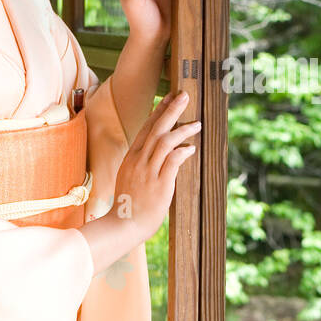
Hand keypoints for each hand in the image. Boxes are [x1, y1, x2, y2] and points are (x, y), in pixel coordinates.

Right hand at [109, 87, 198, 242]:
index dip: (158, 111)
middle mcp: (138, 160)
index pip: (146, 128)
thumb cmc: (129, 206)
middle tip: (184, 96)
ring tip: (196, 123)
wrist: (123, 225)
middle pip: (156, 128)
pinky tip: (191, 148)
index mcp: (132, 158)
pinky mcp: (158, 184)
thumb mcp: (131, 179)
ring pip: (165, 141)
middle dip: (171, 110)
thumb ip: (144, 166)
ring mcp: (148, 171)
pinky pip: (172, 161)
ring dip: (182, 130)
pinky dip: (182, 151)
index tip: (168, 98)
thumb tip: (163, 156)